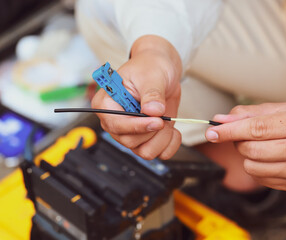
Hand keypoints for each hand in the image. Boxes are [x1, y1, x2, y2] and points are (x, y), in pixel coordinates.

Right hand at [92, 35, 181, 159]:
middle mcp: (117, 122)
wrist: (162, 70)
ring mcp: (132, 132)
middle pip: (130, 142)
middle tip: (163, 114)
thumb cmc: (150, 67)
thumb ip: (152, 93)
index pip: (116, 125)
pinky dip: (170, 145)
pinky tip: (173, 130)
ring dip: (162, 138)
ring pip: (145, 151)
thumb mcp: (151, 75)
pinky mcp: (146, 138)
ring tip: (167, 119)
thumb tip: (153, 110)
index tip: (157, 120)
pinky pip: (158, 153)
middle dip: (153, 131)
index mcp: (107, 104)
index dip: (137, 126)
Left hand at [205, 102, 285, 191]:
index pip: (255, 129)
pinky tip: (269, 157)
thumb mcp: (283, 108)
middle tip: (244, 134)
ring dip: (246, 156)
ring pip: (252, 167)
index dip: (229, 131)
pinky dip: (256, 167)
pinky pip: (260, 179)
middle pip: (250, 150)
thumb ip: (250, 113)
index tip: (211, 132)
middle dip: (238, 142)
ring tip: (259, 145)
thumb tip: (222, 119)